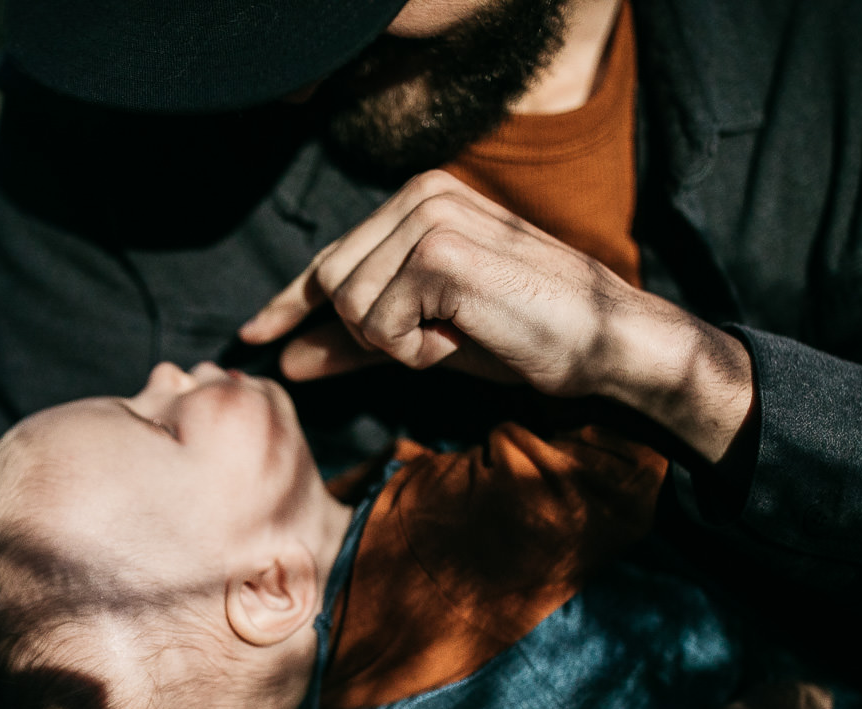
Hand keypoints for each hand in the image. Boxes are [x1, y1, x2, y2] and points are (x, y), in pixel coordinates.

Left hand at [239, 169, 755, 461]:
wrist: (606, 341)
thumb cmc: (526, 336)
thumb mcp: (427, 336)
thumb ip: (355, 342)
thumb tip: (285, 361)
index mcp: (420, 200)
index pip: (333, 259)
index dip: (291, 304)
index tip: (254, 334)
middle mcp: (421, 195)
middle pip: (334, 288)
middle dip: (372, 334)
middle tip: (442, 338)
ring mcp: (429, 218)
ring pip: (352, 309)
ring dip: (401, 344)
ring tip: (463, 332)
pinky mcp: (438, 253)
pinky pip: (380, 328)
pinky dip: (418, 351)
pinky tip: (468, 334)